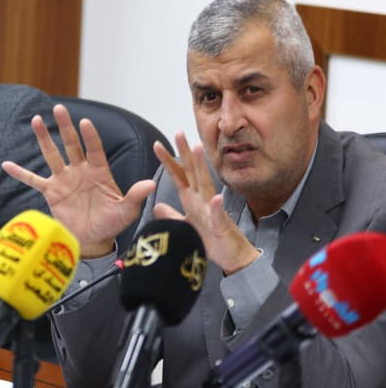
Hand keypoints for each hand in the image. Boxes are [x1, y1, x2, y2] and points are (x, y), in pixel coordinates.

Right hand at [2, 104, 155, 257]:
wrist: (92, 240)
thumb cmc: (111, 223)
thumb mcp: (126, 211)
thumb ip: (135, 196)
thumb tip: (151, 184)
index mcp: (99, 172)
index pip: (95, 149)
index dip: (90, 137)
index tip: (85, 123)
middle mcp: (80, 171)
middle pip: (71, 144)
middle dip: (65, 126)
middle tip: (58, 108)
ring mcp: (64, 180)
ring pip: (52, 155)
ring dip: (44, 138)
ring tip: (35, 120)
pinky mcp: (51, 192)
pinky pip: (33, 180)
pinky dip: (20, 173)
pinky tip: (6, 164)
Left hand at [152, 132, 258, 274]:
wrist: (231, 255)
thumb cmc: (209, 237)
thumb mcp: (184, 225)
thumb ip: (170, 215)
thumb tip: (156, 206)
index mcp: (192, 198)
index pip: (178, 175)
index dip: (168, 160)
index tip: (157, 144)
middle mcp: (202, 199)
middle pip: (191, 171)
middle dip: (185, 152)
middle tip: (178, 132)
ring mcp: (212, 210)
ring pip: (206, 184)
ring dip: (202, 167)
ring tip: (198, 149)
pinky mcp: (220, 225)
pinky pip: (218, 215)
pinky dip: (217, 207)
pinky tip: (217, 198)